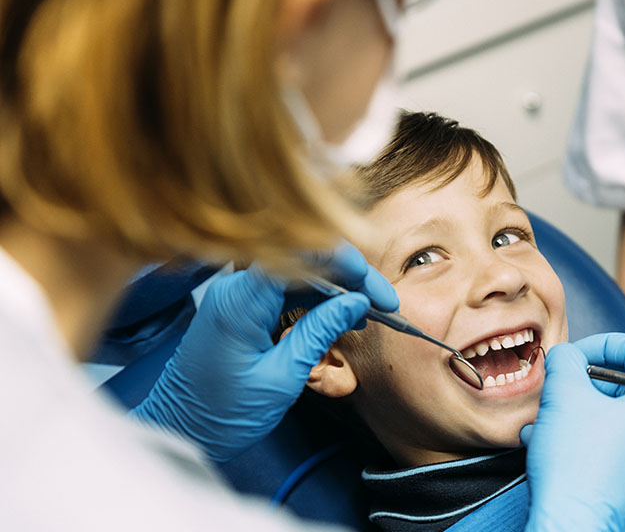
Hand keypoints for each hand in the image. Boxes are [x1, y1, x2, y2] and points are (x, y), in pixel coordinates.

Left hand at [131, 243, 396, 461]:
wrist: (180, 430)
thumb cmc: (222, 415)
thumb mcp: (282, 378)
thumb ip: (319, 333)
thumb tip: (357, 302)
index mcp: (240, 301)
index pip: (301, 254)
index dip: (346, 263)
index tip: (375, 290)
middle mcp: (236, 287)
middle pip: (304, 257)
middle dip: (350, 274)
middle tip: (384, 303)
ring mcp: (238, 293)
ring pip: (300, 270)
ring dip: (339, 285)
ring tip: (370, 311)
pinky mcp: (242, 304)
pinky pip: (287, 286)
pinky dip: (319, 296)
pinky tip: (342, 314)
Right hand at [520, 333, 624, 531]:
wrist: (574, 528)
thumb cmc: (575, 463)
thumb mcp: (563, 392)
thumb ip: (566, 358)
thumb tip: (568, 356)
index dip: (602, 343)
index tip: (574, 357)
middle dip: (584, 387)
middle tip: (557, 393)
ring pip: (617, 423)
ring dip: (578, 416)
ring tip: (545, 425)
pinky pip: (616, 452)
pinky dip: (586, 444)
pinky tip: (552, 450)